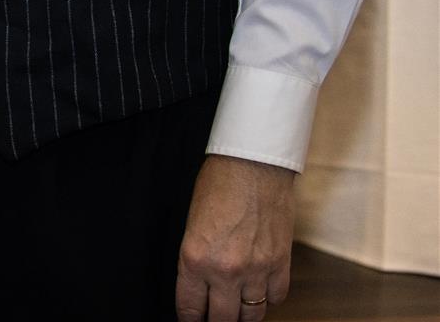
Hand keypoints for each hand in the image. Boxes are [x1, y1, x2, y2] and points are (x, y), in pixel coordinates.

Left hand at [175, 154, 294, 321]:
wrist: (253, 164)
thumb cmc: (218, 184)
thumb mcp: (191, 222)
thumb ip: (196, 257)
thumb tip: (200, 284)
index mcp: (195, 258)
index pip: (190, 307)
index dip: (190, 318)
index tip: (191, 320)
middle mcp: (225, 270)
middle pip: (223, 319)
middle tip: (213, 318)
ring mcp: (257, 269)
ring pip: (253, 314)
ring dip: (243, 314)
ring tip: (236, 310)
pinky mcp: (281, 263)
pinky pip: (276, 297)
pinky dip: (268, 298)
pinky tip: (260, 291)